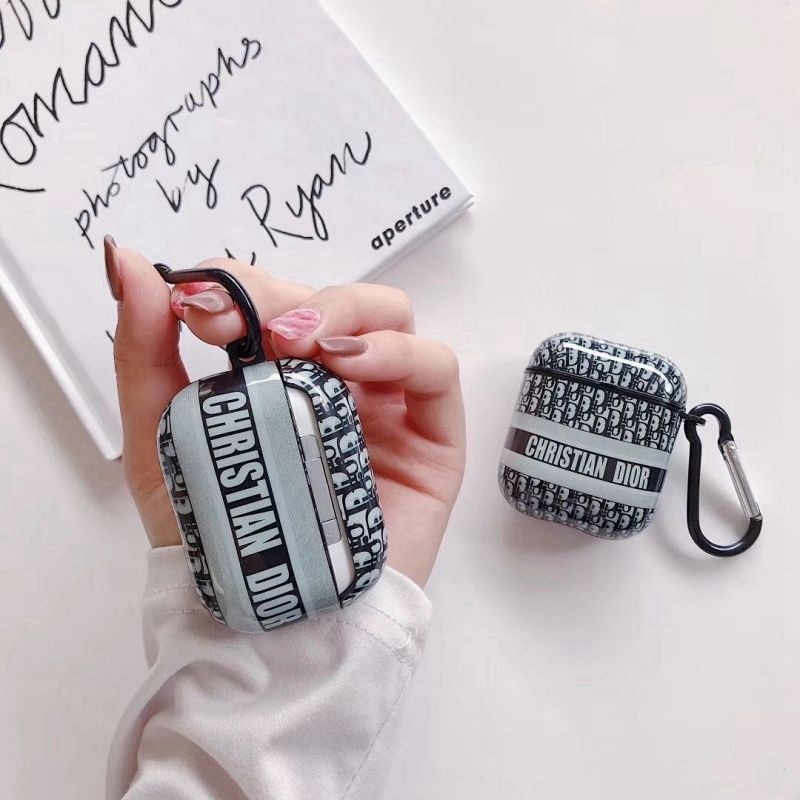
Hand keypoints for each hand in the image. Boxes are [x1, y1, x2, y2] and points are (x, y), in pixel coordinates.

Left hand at [106, 240, 465, 586]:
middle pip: (333, 301)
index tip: (192, 307)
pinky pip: (434, 369)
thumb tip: (124, 262)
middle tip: (239, 327)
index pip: (277, 301)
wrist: (267, 618)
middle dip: (284, 297)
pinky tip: (348, 365)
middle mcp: (339, 381)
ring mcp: (387, 405)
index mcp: (282, 374)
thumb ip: (143, 350)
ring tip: (294, 342)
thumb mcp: (161, 437)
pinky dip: (397, 351)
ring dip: (342, 311)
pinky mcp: (431, 436)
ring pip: (391, 318)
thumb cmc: (218, 534)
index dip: (241, 286)